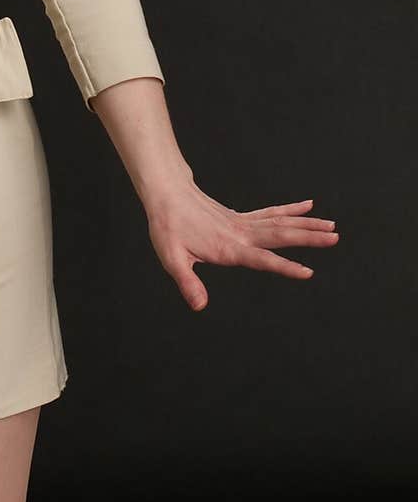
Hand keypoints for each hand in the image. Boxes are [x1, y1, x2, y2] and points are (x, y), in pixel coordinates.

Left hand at [145, 185, 338, 310]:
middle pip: (280, 235)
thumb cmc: (168, 227)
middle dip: (309, 238)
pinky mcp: (241, 217)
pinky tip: (307, 205)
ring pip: (281, 222)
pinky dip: (290, 209)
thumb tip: (199, 306)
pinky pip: (270, 212)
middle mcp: (241, 234)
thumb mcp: (172, 258)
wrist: (166, 195)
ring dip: (307, 224)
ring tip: (332, 226)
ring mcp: (242, 223)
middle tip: (335, 237)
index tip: (308, 272)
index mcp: (228, 248)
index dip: (284, 267)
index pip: (262, 259)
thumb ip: (187, 282)